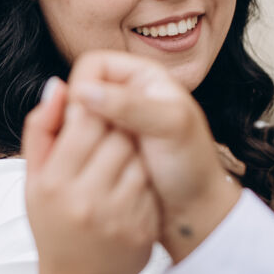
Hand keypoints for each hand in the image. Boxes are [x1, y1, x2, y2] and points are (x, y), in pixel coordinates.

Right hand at [22, 79, 160, 273]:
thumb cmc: (53, 226)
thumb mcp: (33, 180)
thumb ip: (40, 129)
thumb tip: (57, 84)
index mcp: (52, 182)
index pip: (85, 119)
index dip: (95, 108)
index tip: (95, 114)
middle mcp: (83, 198)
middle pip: (117, 135)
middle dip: (118, 128)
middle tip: (113, 134)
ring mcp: (115, 215)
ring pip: (138, 157)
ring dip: (134, 152)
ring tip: (120, 161)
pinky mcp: (140, 228)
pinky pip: (150, 184)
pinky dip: (144, 179)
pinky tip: (133, 186)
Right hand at [65, 53, 237, 260]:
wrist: (195, 208)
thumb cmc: (192, 165)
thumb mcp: (168, 128)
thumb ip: (129, 105)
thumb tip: (82, 91)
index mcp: (143, 75)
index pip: (92, 65)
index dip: (82, 88)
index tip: (80, 118)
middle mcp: (127, 93)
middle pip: (81, 91)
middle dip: (80, 117)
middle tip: (95, 145)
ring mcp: (116, 121)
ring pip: (77, 119)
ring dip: (83, 139)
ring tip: (105, 161)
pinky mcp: (108, 147)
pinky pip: (81, 143)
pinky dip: (84, 154)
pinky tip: (99, 172)